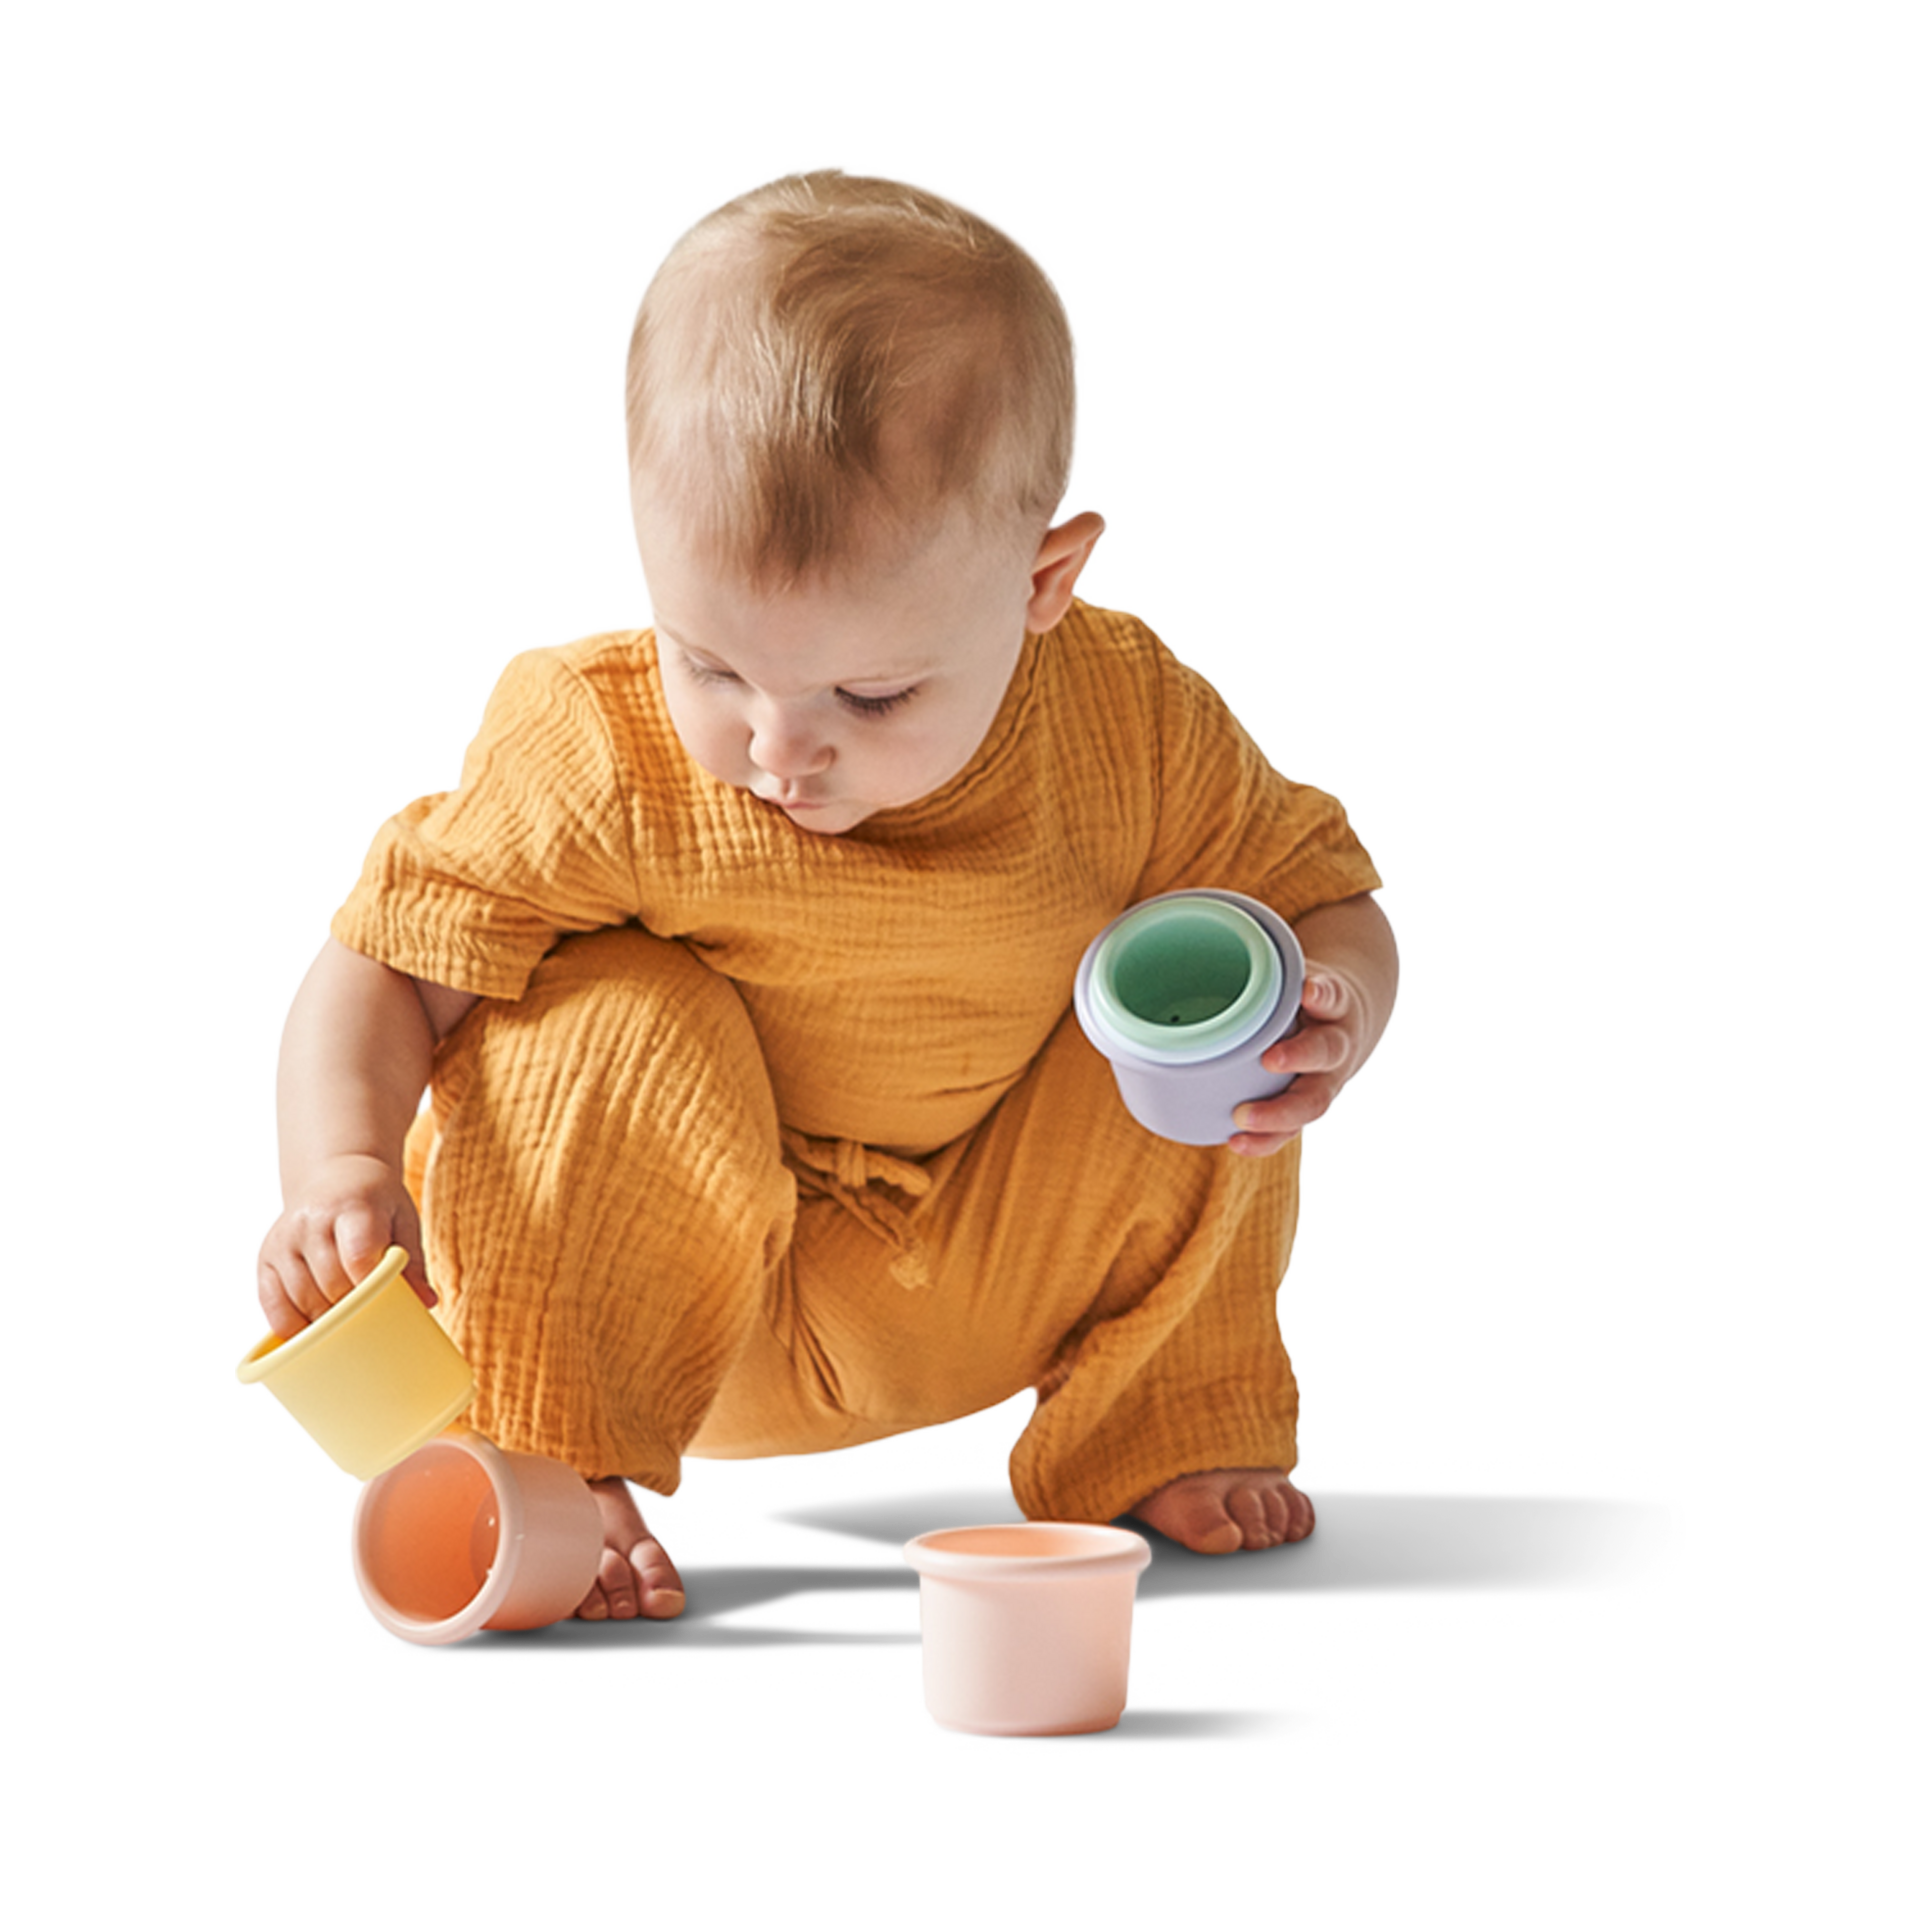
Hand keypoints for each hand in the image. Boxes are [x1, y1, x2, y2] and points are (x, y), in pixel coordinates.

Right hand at [255, 1154, 432, 1337]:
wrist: (337, 1174)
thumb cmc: (377, 1202)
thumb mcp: (403, 1220)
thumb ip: (413, 1261)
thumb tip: (427, 1303)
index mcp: (353, 1207)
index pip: (357, 1257)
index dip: (370, 1287)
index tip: (384, 1305)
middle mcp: (311, 1221)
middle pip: (329, 1284)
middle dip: (351, 1310)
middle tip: (370, 1321)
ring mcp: (283, 1239)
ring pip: (300, 1298)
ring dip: (323, 1320)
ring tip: (345, 1325)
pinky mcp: (265, 1256)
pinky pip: (272, 1302)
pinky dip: (291, 1323)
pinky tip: (311, 1326)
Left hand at [1228, 968, 1369, 1157]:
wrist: (1344, 1023)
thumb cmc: (1302, 993)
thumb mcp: (1293, 966)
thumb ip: (1255, 956)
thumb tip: (1175, 917)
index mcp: (1333, 1002)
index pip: (1332, 995)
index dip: (1321, 993)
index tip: (1307, 988)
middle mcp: (1334, 1044)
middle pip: (1326, 1053)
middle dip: (1300, 1056)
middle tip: (1270, 1058)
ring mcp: (1324, 1080)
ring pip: (1313, 1102)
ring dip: (1279, 1112)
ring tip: (1243, 1118)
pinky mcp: (1305, 1106)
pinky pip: (1290, 1130)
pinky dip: (1264, 1139)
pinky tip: (1235, 1142)